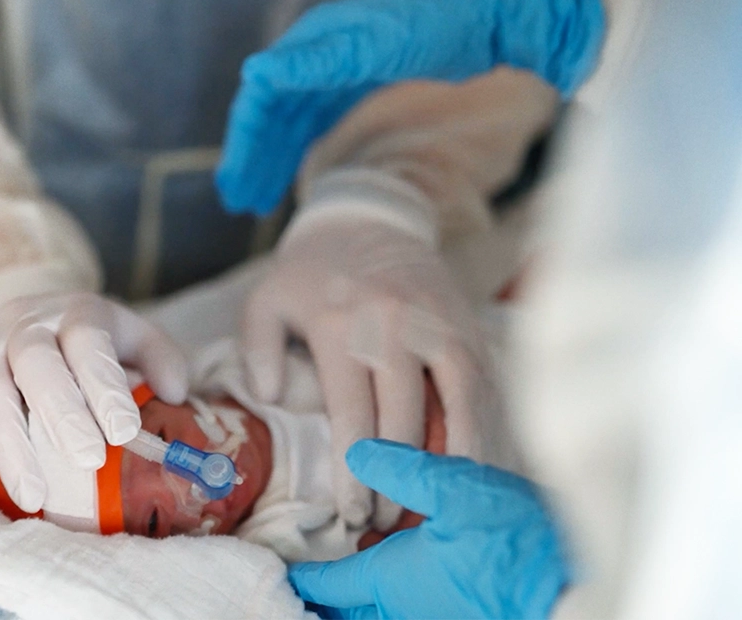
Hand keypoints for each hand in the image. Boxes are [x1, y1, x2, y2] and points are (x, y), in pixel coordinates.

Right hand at [0, 292, 187, 511]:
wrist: (34, 318)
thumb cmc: (90, 342)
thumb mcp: (135, 340)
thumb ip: (161, 359)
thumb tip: (174, 391)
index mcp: (76, 311)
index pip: (88, 340)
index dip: (104, 384)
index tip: (124, 431)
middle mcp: (25, 321)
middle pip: (35, 361)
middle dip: (61, 414)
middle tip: (89, 461)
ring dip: (11, 442)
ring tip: (35, 494)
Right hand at [216, 0, 602, 214]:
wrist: (502, 10)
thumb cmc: (447, 23)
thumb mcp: (380, 44)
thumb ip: (320, 60)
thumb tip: (258, 75)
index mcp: (317, 42)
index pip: (263, 97)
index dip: (247, 142)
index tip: (238, 183)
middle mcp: (322, 52)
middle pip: (272, 112)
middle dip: (252, 158)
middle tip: (239, 200)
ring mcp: (342, 65)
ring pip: (292, 118)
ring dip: (271, 157)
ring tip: (256, 198)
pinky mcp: (364, 78)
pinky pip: (317, 117)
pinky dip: (300, 146)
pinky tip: (298, 171)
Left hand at [243, 208, 493, 526]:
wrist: (369, 218)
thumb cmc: (310, 271)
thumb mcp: (266, 300)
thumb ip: (257, 350)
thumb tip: (273, 399)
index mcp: (340, 325)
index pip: (353, 415)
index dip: (356, 471)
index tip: (353, 513)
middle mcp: (394, 325)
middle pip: (405, 420)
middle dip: (398, 481)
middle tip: (388, 523)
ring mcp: (438, 322)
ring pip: (458, 403)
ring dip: (452, 462)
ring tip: (440, 508)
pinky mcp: (467, 322)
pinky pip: (483, 383)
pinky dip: (483, 427)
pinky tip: (474, 464)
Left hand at [288, 439, 569, 619]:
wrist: (572, 590)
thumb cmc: (515, 540)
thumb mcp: (456, 488)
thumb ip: (402, 468)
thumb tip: (356, 452)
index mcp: (393, 578)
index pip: (329, 582)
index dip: (302, 576)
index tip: (281, 571)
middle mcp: (406, 609)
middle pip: (349, 611)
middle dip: (324, 601)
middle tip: (303, 587)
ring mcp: (434, 619)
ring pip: (379, 616)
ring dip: (357, 605)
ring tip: (341, 589)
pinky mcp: (460, 617)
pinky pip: (409, 616)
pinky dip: (389, 606)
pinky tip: (403, 585)